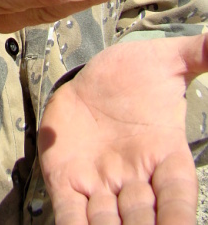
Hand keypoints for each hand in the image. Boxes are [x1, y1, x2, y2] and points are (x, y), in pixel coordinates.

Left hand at [38, 35, 207, 223]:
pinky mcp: (68, 181)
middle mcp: (135, 178)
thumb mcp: (165, 61)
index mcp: (163, 154)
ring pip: (107, 222)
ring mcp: (100, 182)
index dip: (178, 215)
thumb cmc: (133, 76)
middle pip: (143, 218)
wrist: (88, 78)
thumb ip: (195, 55)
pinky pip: (71, 212)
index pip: (177, 193)